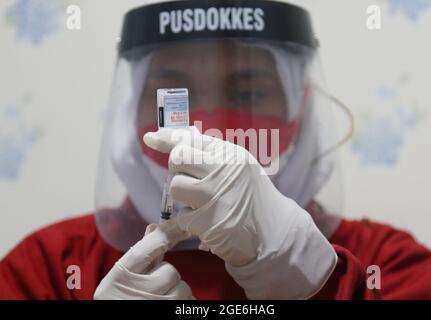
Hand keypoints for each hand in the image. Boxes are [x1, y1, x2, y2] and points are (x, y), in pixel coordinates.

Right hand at [94, 219, 193, 299]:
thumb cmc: (120, 299)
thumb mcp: (122, 278)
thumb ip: (140, 254)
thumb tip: (154, 227)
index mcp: (121, 277)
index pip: (146, 249)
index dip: (164, 236)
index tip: (176, 230)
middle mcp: (137, 292)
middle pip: (170, 271)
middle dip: (166, 277)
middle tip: (154, 286)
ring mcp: (155, 305)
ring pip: (183, 288)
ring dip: (176, 292)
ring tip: (159, 298)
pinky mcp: (169, 314)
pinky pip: (188, 303)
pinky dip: (183, 304)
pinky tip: (168, 305)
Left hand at [143, 126, 336, 298]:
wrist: (272, 232)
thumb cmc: (251, 196)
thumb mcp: (238, 167)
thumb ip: (210, 152)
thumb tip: (178, 136)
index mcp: (231, 155)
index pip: (192, 140)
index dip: (168, 138)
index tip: (150, 138)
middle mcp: (222, 171)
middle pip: (178, 159)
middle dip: (178, 169)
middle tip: (191, 178)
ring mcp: (214, 196)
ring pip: (175, 186)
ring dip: (183, 196)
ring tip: (201, 201)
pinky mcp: (207, 221)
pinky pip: (181, 214)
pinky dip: (190, 219)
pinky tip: (207, 220)